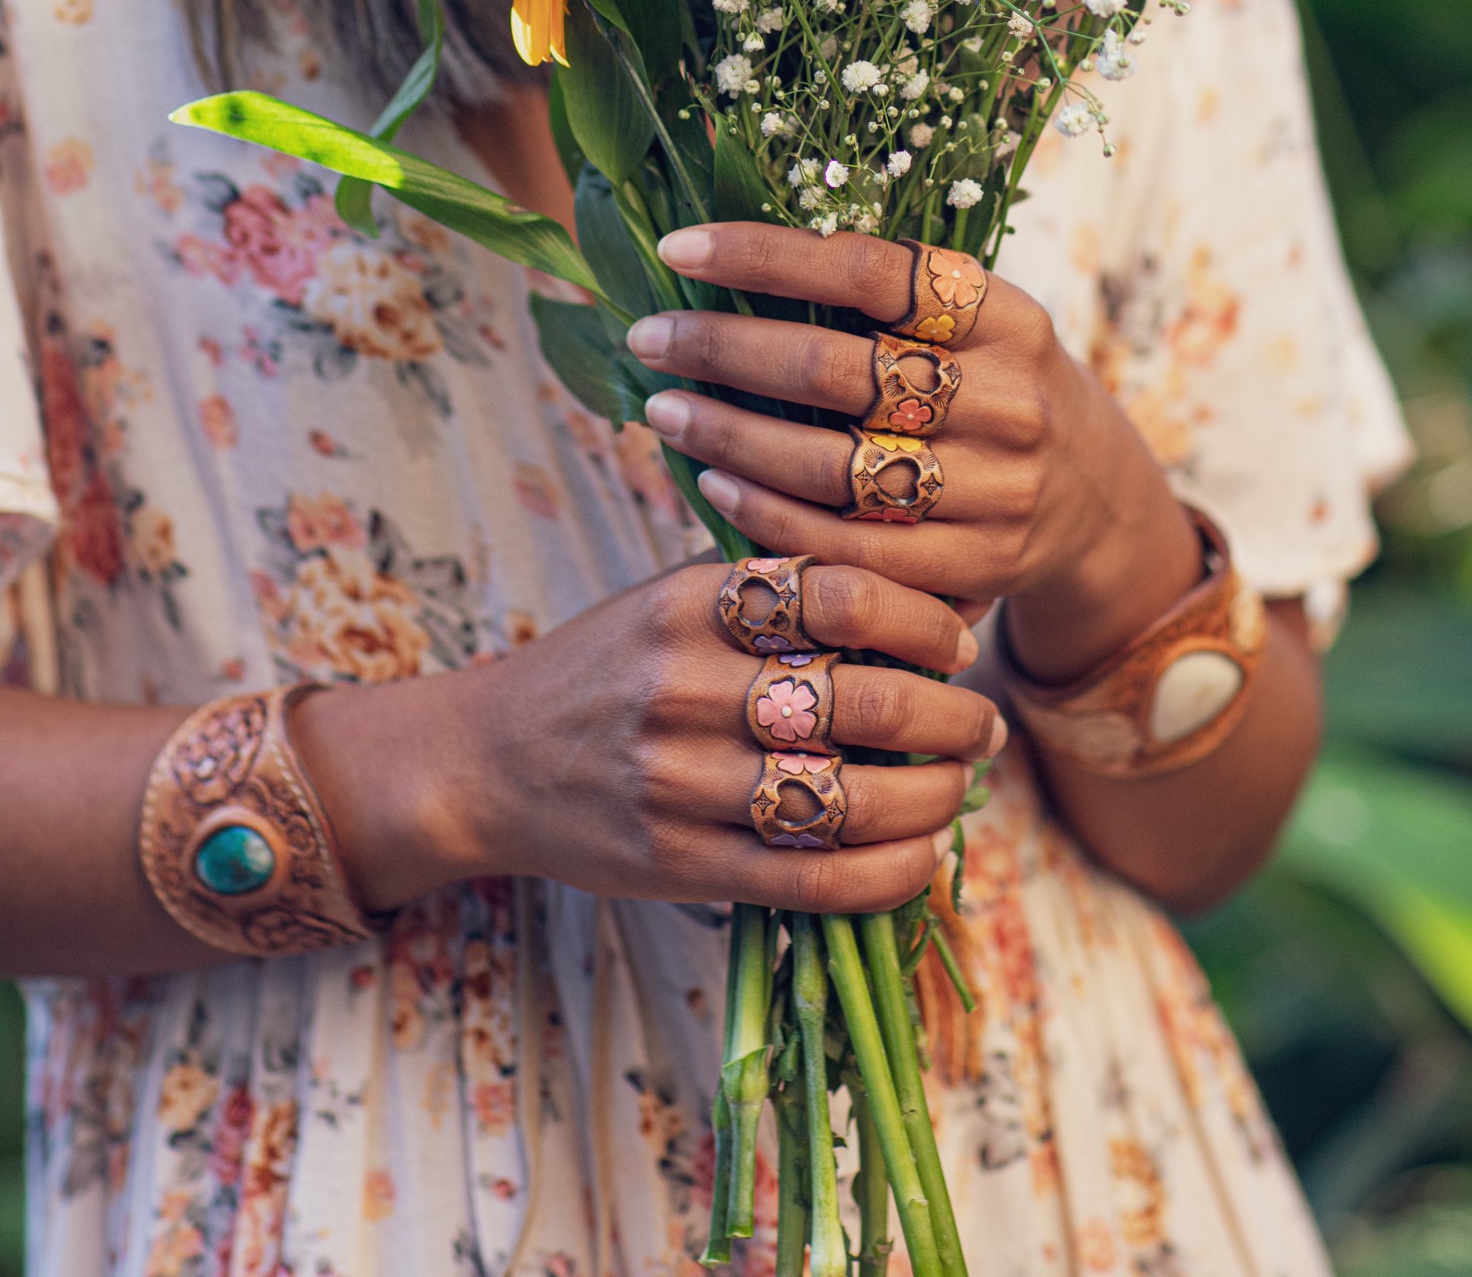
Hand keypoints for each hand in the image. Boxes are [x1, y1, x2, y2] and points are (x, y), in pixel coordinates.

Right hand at [299, 560, 1005, 914]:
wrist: (489, 762)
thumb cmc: (605, 668)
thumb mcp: (672, 598)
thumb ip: (775, 590)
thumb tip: (923, 603)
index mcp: (687, 601)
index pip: (841, 593)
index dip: (923, 619)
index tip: (957, 642)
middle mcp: (682, 685)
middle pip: (863, 700)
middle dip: (953, 716)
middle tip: (982, 722)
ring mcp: (679, 782)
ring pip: (852, 798)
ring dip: (936, 797)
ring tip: (958, 784)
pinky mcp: (680, 863)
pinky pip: (816, 881)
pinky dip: (891, 872)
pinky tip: (922, 854)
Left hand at [626, 223, 1204, 682]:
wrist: (1098, 501)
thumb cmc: (996, 386)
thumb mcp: (975, 322)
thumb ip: (885, 293)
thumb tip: (737, 246)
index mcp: (1005, 314)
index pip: (869, 269)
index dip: (764, 254)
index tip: (677, 248)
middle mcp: (1010, 398)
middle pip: (834, 370)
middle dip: (721, 349)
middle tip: (649, 338)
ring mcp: (998, 489)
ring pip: (828, 465)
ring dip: (725, 435)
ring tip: (660, 409)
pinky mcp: (977, 566)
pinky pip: (846, 546)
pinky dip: (765, 514)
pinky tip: (712, 484)